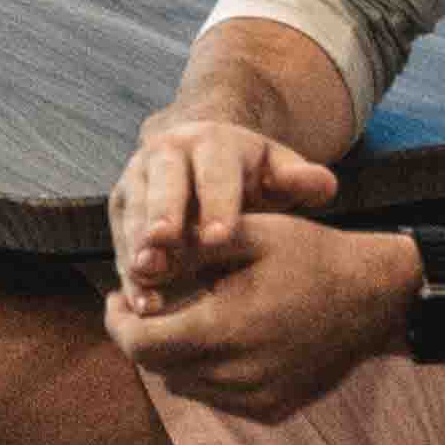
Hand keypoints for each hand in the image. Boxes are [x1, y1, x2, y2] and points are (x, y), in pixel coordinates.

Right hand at [106, 111, 337, 309]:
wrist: (204, 156)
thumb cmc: (251, 175)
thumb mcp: (279, 170)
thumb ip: (301, 179)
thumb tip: (324, 184)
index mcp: (212, 141)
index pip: (214, 171)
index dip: (216, 203)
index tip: (220, 237)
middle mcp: (167, 153)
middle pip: (162, 183)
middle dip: (160, 215)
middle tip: (162, 249)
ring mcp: (138, 178)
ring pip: (134, 212)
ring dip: (137, 247)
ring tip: (147, 281)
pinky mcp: (122, 207)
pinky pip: (120, 239)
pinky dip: (128, 273)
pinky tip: (140, 303)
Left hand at [109, 214, 420, 424]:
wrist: (375, 298)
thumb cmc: (310, 256)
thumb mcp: (248, 234)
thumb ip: (188, 249)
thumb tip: (137, 263)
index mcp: (226, 330)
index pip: (141, 345)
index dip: (117, 323)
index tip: (115, 298)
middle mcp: (239, 375)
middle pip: (158, 368)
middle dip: (143, 336)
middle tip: (149, 304)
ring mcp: (257, 399)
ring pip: (185, 385)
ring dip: (176, 355)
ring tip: (190, 316)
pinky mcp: (272, 411)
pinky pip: (217, 397)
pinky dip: (209, 372)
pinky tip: (226, 339)